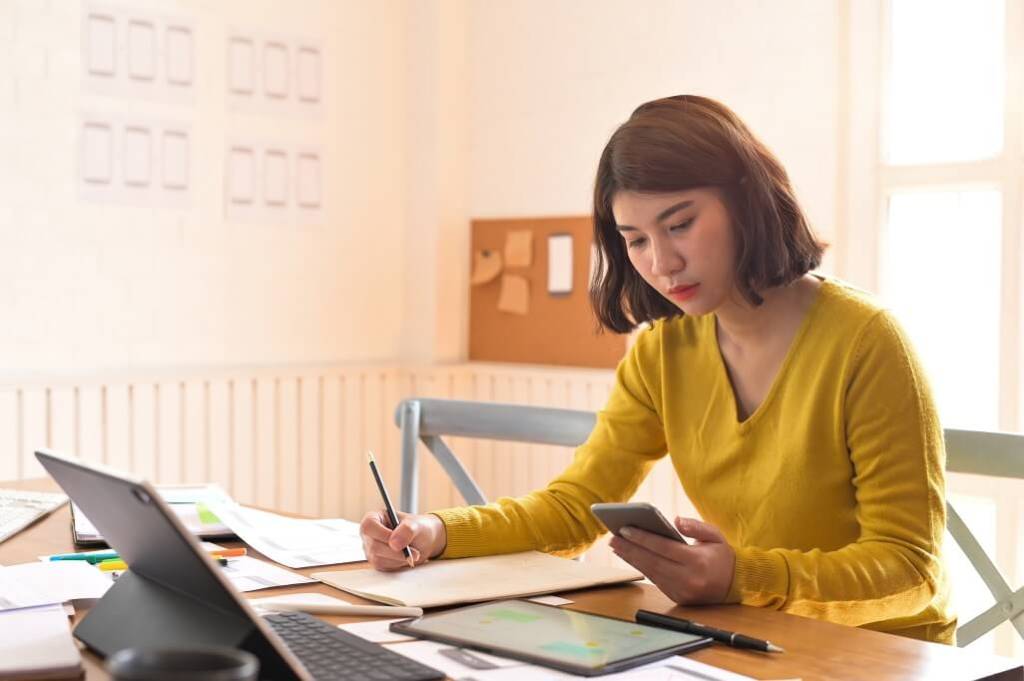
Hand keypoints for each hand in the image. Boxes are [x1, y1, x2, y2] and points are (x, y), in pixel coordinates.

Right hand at [359, 510, 446, 571]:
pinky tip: (405, 557)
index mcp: (375, 518)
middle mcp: (370, 534)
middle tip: (415, 552)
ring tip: (412, 552)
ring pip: (378, 559)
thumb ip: (407, 530)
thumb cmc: (417, 528)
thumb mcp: (416, 524)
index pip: (368, 526)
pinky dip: (398, 563)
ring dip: (399, 558)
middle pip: (374, 545)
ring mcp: (371, 549)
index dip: (382, 534)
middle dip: (396, 551)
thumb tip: (394, 544)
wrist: (423, 541)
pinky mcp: (377, 561)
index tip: (397, 542)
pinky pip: (383, 566)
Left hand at [608, 516, 734, 604]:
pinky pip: (656, 581)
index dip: (642, 538)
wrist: (736, 585)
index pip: (663, 547)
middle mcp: (688, 579)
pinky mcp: (678, 598)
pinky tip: (631, 557)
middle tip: (613, 538)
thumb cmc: (722, 556)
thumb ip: (696, 526)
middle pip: (652, 561)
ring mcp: (682, 591)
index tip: (624, 529)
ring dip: (631, 559)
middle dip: (630, 549)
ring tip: (616, 546)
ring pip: (651, 573)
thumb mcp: (715, 536)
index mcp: (697, 561)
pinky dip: (642, 568)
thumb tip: (676, 520)